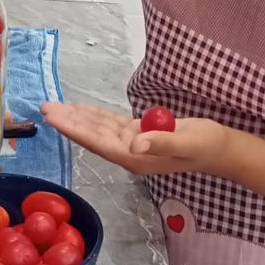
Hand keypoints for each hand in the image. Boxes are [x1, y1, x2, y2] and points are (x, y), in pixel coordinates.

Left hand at [40, 102, 230, 176]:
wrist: (219, 148)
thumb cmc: (205, 145)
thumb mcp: (187, 142)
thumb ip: (161, 141)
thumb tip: (134, 144)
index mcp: (137, 158)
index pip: (98, 143)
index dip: (75, 131)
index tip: (55, 119)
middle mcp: (130, 153)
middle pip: (93, 136)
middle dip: (69, 122)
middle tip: (45, 108)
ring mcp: (133, 143)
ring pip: (99, 129)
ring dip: (77, 118)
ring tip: (54, 107)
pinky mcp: (138, 133)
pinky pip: (111, 124)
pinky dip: (95, 115)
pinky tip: (80, 109)